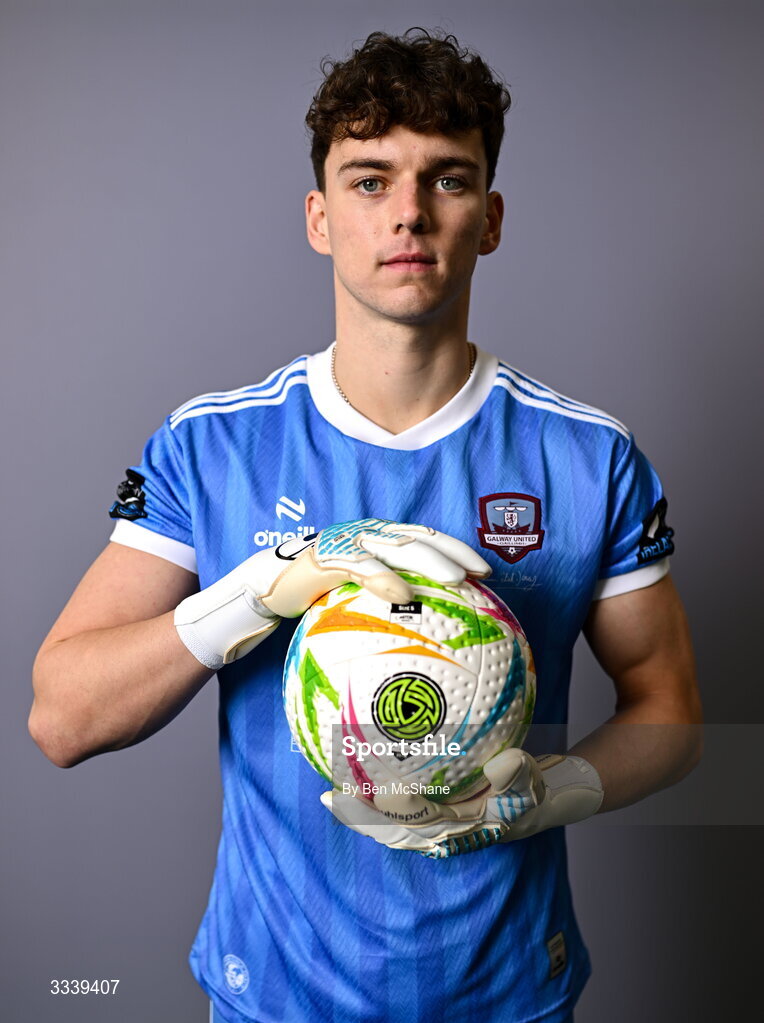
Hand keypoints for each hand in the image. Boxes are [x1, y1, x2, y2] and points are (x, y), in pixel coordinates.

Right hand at [174, 517, 489, 669]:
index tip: (485, 571)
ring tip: (453, 580)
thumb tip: (420, 645)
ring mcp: (342, 543)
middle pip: (415, 539)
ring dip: (426, 562)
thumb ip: (380, 610)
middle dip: (450, 552)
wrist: (258, 596)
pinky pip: (358, 567)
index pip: (422, 540)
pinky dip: (382, 578)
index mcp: (374, 543)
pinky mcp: (321, 556)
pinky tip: (403, 595)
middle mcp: (362, 536)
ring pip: (393, 547)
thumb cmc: (307, 605)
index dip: (455, 550)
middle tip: (481, 573)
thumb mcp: (350, 606)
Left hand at [320, 750, 603, 857]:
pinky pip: (410, 800)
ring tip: (337, 786)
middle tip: (329, 797)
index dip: (387, 817)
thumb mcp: (538, 785)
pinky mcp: (446, 806)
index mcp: (463, 829)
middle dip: (364, 817)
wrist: (555, 796)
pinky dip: (387, 790)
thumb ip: (521, 775)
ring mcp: (445, 819)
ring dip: (368, 808)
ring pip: (397, 819)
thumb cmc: (544, 792)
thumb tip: (503, 763)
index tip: (359, 799)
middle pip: (396, 828)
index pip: (417, 826)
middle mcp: (448, 829)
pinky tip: (370, 765)